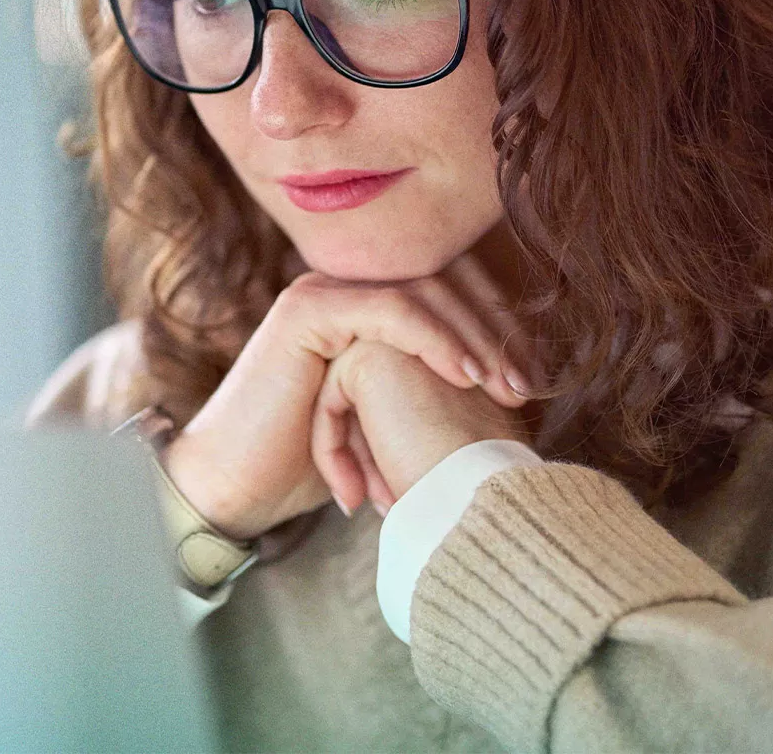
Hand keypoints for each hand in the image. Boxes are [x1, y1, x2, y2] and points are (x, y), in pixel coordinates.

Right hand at [161, 254, 531, 540]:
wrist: (238, 488)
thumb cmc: (307, 464)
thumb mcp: (381, 421)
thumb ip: (422, 391)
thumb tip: (499, 395)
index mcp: (362, 306)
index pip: (447, 292)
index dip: (496, 325)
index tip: (533, 378)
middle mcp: (343, 288)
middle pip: (442, 284)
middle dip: (494, 332)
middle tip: (528, 387)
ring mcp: (323, 294)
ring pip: (421, 292)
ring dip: (472, 336)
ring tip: (504, 386)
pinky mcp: (308, 311)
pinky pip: (387, 310)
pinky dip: (433, 338)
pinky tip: (465, 373)